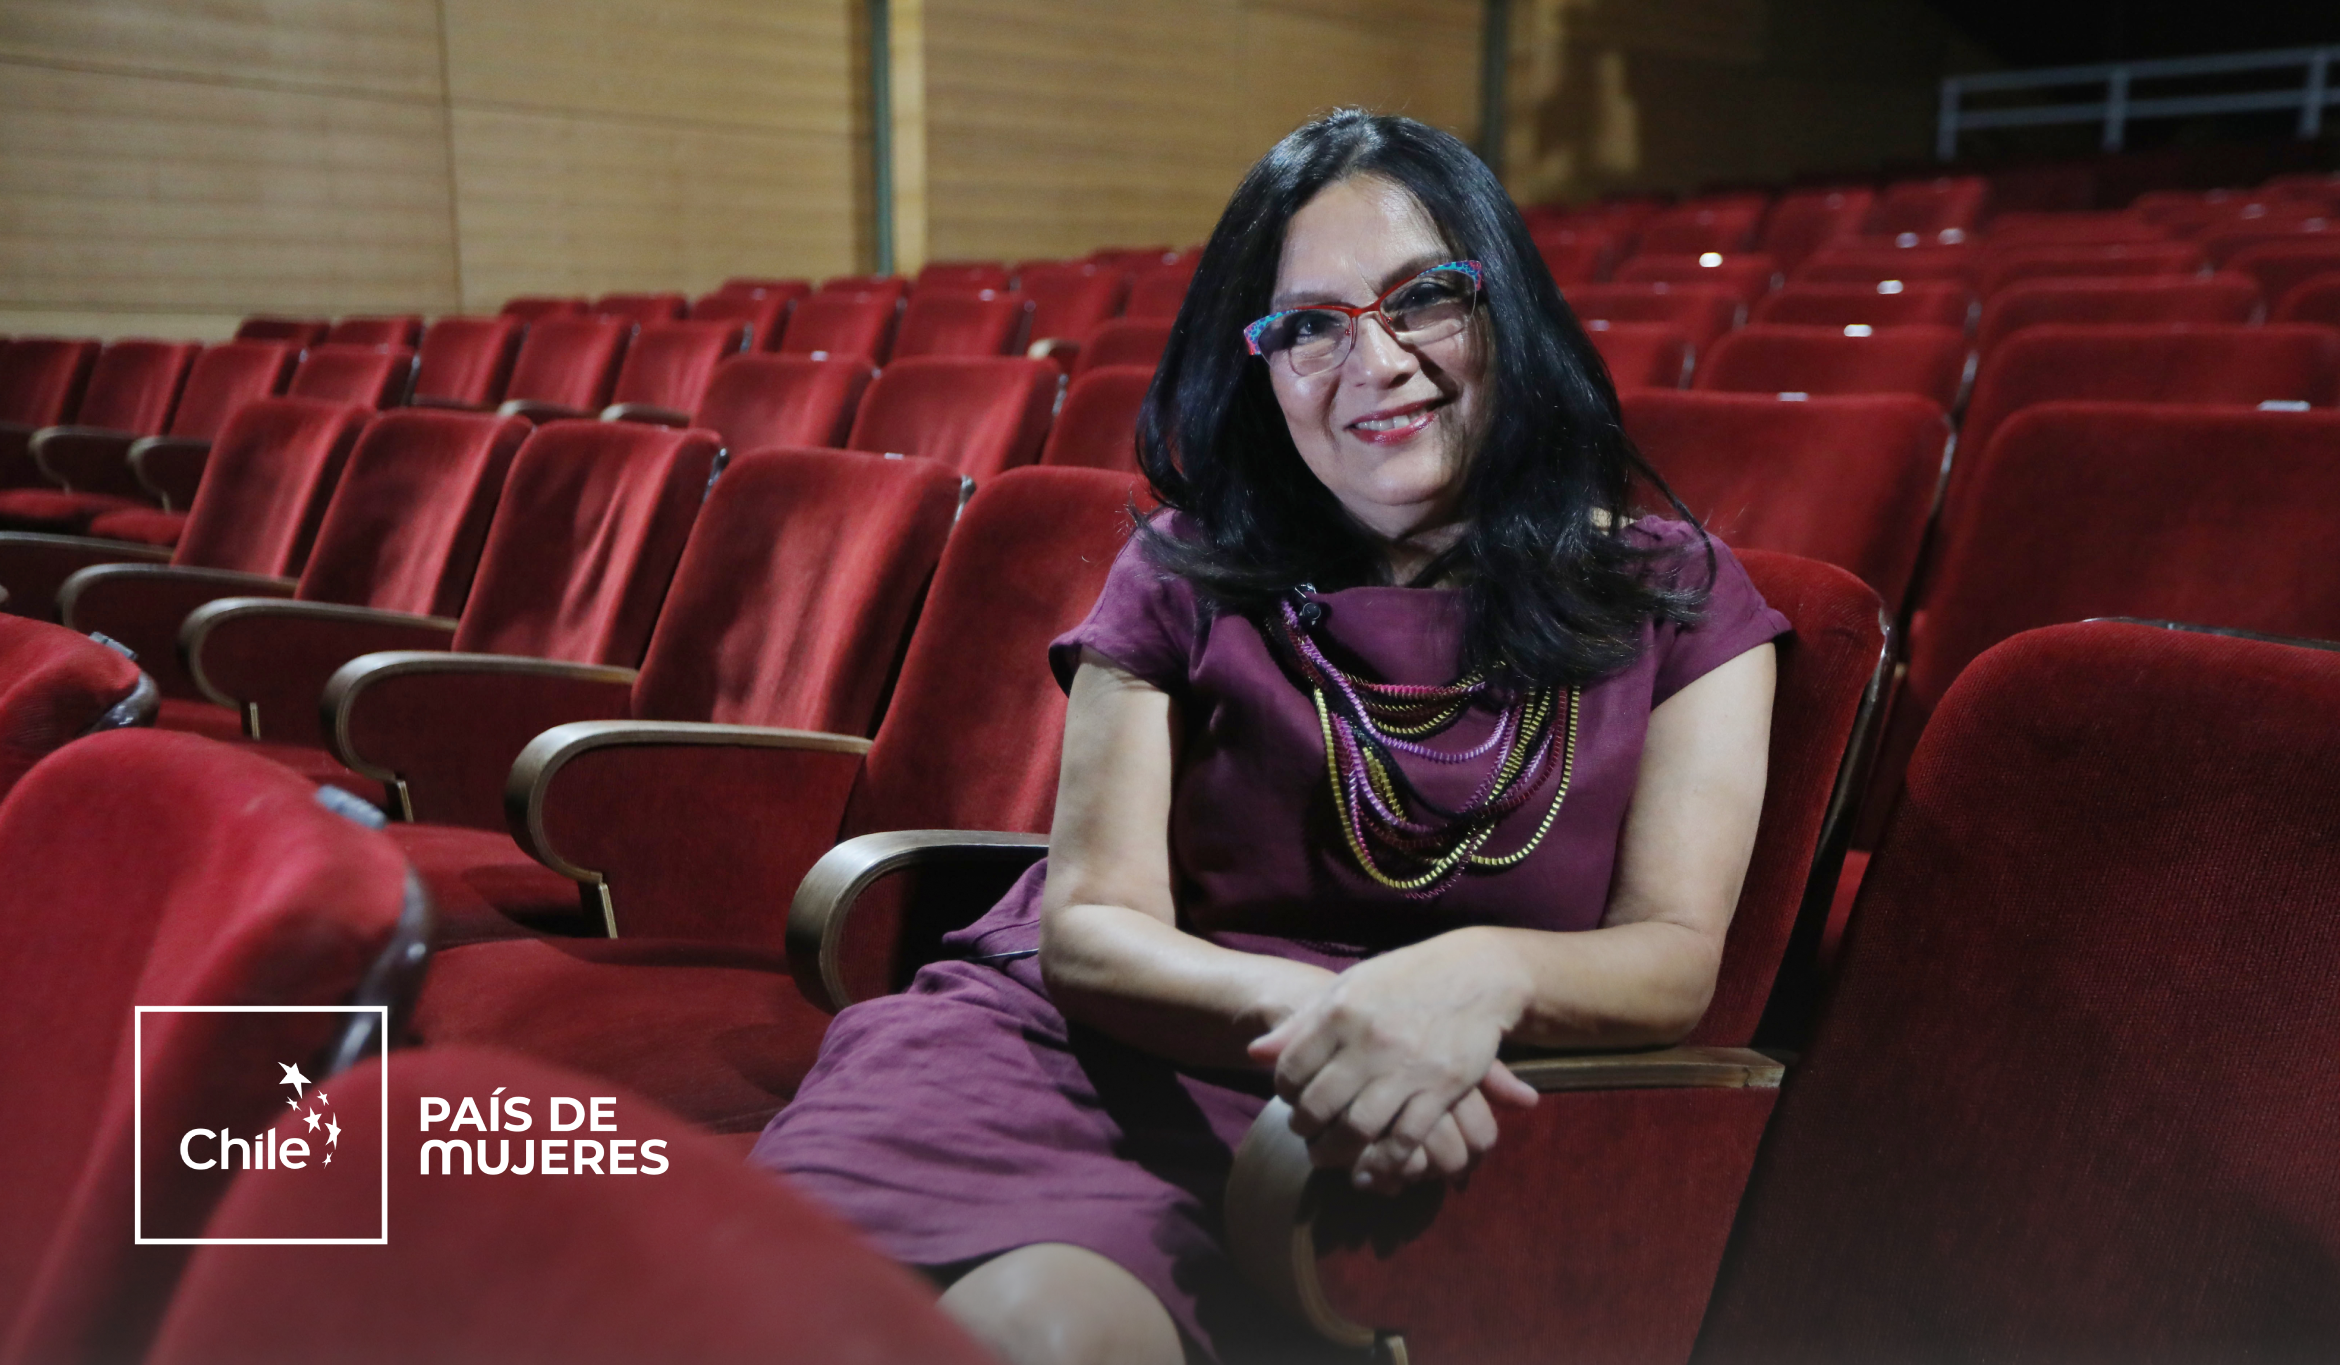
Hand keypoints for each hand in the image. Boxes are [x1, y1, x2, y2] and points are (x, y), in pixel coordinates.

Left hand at [1247, 930, 1539, 1192]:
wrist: (1475, 974)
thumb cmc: (1404, 978)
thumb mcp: (1350, 986)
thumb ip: (1303, 1022)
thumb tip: (1255, 1054)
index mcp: (1342, 1011)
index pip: (1293, 1067)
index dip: (1284, 1091)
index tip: (1290, 1098)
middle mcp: (1370, 1040)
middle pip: (1320, 1104)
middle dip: (1305, 1128)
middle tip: (1304, 1133)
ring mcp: (1408, 1067)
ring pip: (1359, 1128)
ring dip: (1337, 1152)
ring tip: (1328, 1155)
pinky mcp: (1442, 1088)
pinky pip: (1406, 1138)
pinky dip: (1384, 1162)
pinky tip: (1371, 1170)